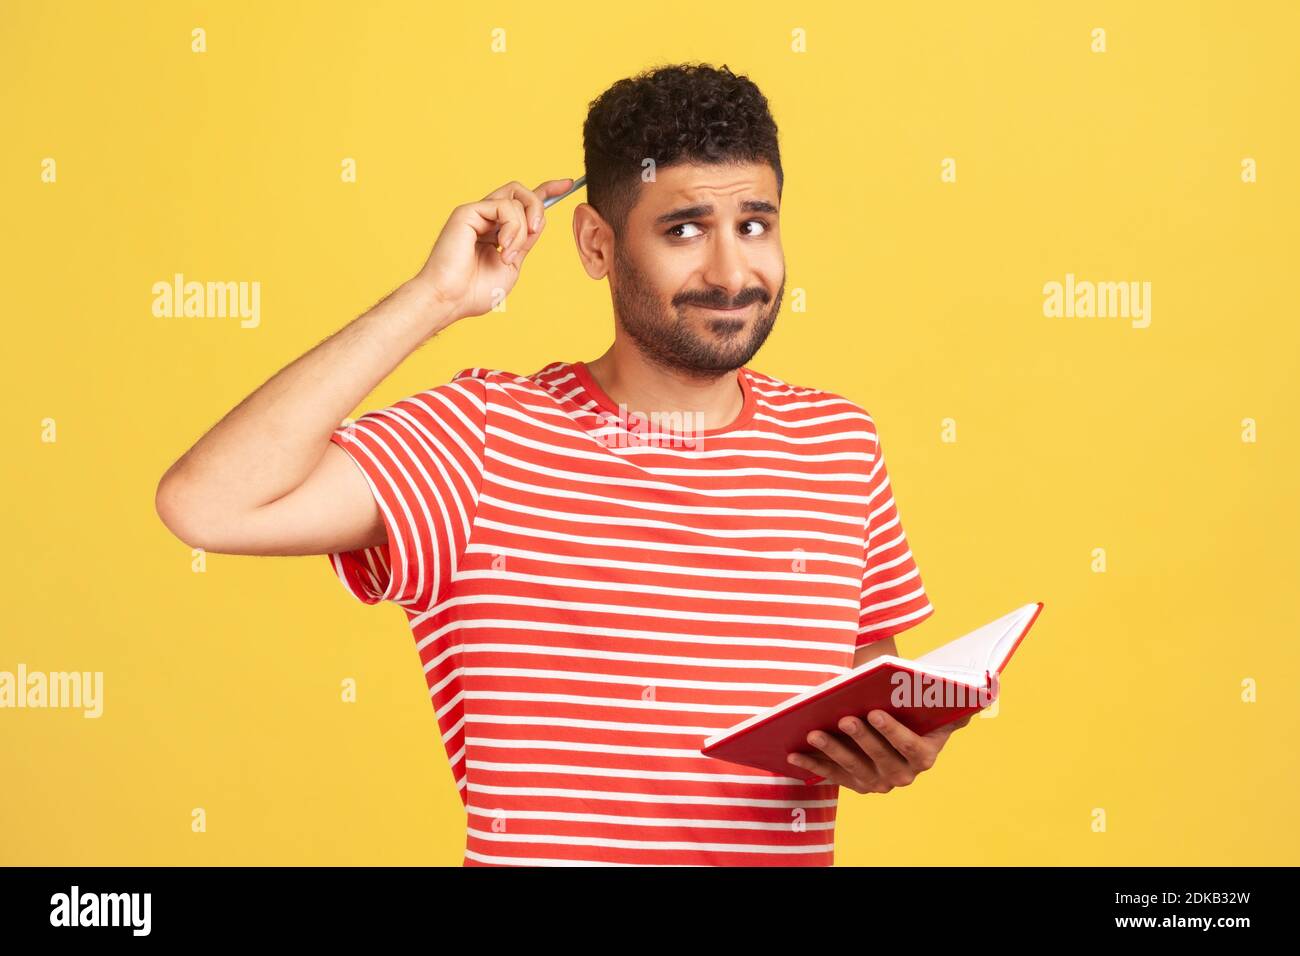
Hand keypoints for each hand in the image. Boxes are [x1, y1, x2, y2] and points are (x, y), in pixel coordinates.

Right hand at [412, 177, 574, 323]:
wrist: (451, 300)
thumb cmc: (474, 291)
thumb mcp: (512, 265)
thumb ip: (525, 242)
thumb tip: (538, 221)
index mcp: (496, 230)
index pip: (522, 203)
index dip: (547, 190)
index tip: (567, 183)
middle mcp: (486, 218)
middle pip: (521, 193)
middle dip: (538, 207)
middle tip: (535, 231)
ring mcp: (476, 213)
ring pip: (516, 199)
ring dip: (522, 229)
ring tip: (510, 253)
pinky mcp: (468, 211)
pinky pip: (504, 206)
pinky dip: (512, 227)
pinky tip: (502, 247)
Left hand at [786, 710, 972, 793]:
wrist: (897, 725)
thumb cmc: (912, 706)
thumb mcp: (934, 702)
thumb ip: (952, 698)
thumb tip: (980, 690)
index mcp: (925, 755)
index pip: (911, 746)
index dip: (893, 731)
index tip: (875, 712)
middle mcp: (904, 775)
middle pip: (880, 759)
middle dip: (861, 739)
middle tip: (843, 718)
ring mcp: (878, 782)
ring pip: (853, 768)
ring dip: (832, 751)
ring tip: (812, 733)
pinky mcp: (854, 783)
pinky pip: (832, 775)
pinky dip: (811, 764)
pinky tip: (793, 753)